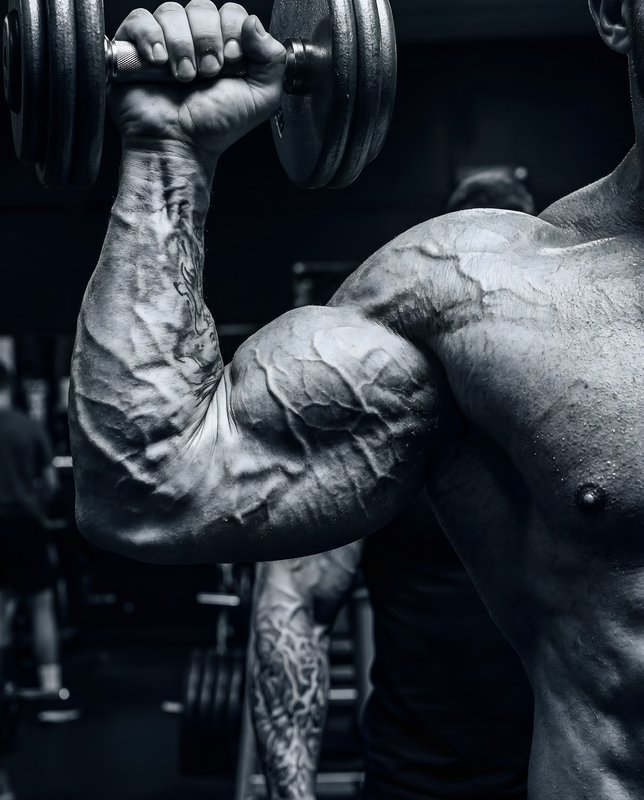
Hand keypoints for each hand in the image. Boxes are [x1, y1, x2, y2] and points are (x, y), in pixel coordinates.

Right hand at [111, 1, 285, 162]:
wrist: (179, 145)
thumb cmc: (214, 127)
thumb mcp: (261, 98)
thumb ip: (273, 59)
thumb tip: (254, 23)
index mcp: (225, 46)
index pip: (231, 12)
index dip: (232, 31)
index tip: (231, 61)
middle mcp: (195, 40)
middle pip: (202, 7)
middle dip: (208, 40)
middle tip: (208, 73)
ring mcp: (165, 41)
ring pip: (172, 11)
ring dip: (182, 45)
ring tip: (184, 77)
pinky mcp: (135, 46)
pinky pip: (141, 20)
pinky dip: (151, 37)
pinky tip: (159, 62)